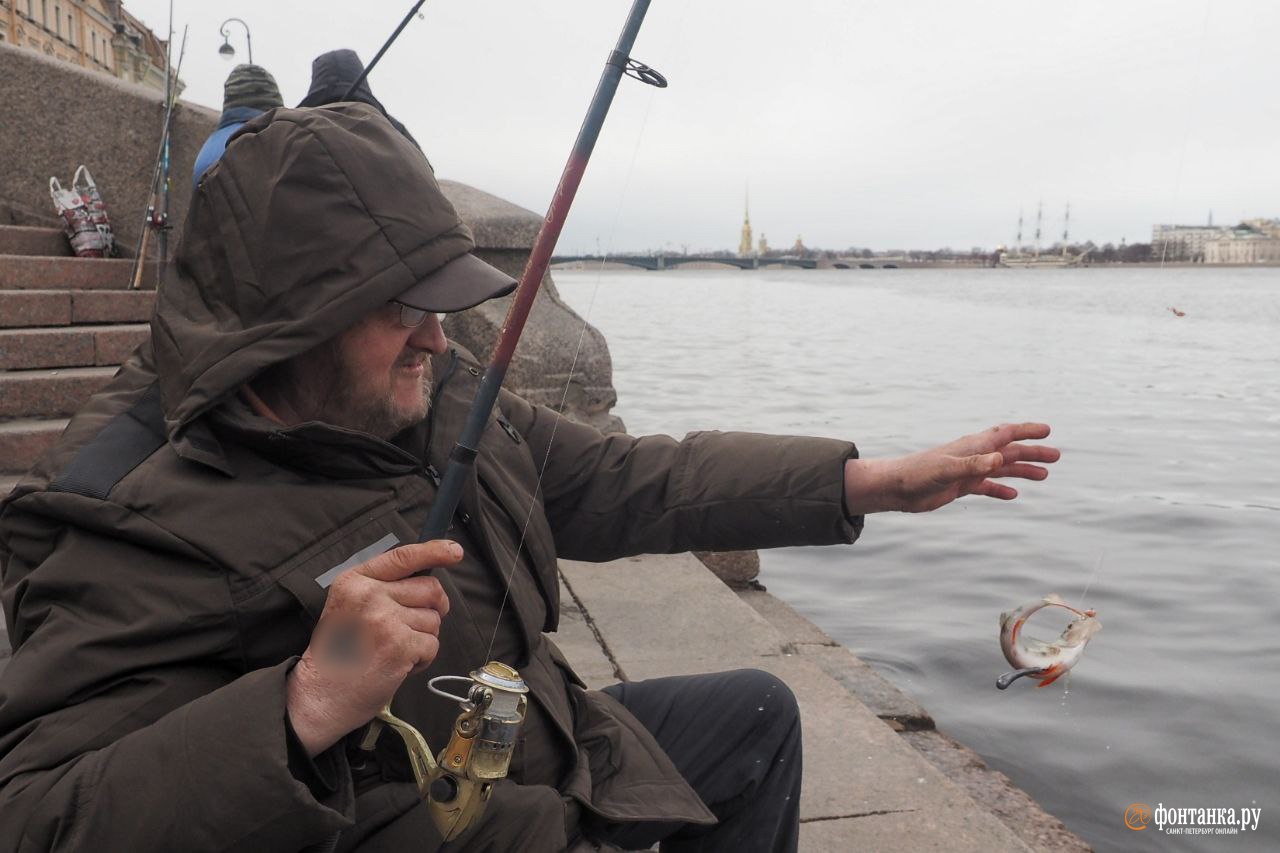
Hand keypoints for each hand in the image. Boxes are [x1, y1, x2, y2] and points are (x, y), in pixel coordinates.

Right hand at [286, 540, 459, 755]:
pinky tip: (398, 665)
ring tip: (393, 651)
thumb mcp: (348, 607)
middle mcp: (370, 595)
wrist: (318, 696)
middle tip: (413, 627)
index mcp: (355, 581)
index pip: (403, 557)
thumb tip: (426, 583)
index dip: (434, 551)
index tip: (454, 551)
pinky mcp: (400, 646)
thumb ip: (381, 589)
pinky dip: (422, 659)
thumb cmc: (336, 655)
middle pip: (429, 589)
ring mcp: (385, 620)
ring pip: (433, 620)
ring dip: (422, 638)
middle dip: (433, 608)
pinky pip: (432, 645)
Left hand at [844, 422, 1059, 513]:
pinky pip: (986, 486)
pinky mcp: (960, 486)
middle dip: (1032, 452)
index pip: (1005, 433)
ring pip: (1001, 468)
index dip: (1026, 431)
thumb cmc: (918, 474)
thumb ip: (973, 465)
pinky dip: (1000, 489)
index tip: (1047, 430)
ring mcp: (968, 471)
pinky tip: (1013, 495)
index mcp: (973, 447)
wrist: (896, 488)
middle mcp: (973, 456)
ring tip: (1044, 476)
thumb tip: (999, 459)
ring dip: (1022, 470)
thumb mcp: (947, 469)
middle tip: (1056, 456)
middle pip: (1009, 451)